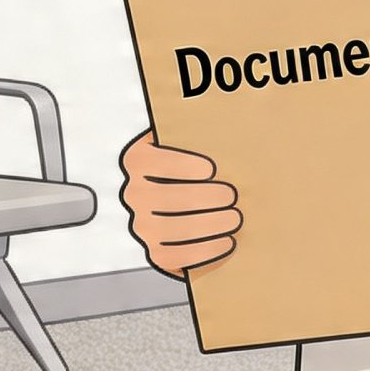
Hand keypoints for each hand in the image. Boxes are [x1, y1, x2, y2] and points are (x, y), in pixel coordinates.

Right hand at [119, 129, 241, 277]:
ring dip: (212, 224)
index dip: (186, 167)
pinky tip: (226, 241)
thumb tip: (219, 114)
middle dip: (208, 198)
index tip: (210, 169)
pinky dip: (207, 250)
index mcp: (138, 161)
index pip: (159, 164)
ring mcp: (143, 226)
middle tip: (231, 196)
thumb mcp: (177, 139)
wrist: (165, 198)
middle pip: (173, 198)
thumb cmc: (181, 164)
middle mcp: (135, 195)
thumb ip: (191, 132)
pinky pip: (181, 256)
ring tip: (234, 217)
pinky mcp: (155, 252)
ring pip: (179, 229)